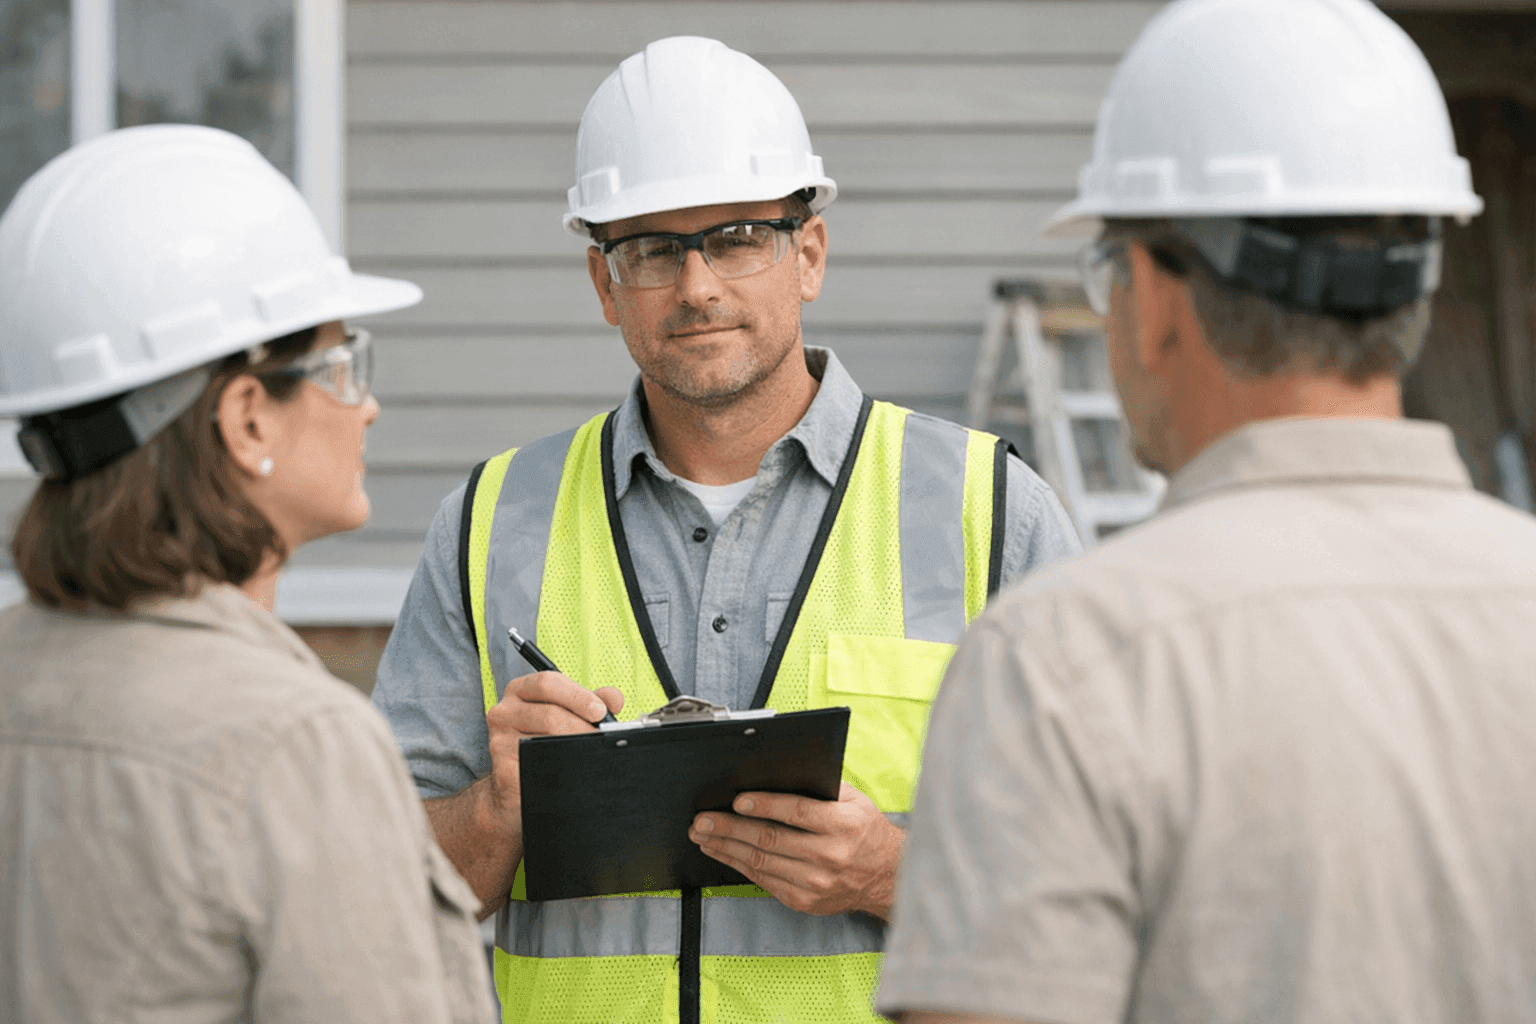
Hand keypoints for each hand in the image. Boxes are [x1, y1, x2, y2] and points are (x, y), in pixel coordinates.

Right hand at [481, 672, 623, 832]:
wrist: (516, 783)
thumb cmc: (544, 739)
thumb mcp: (566, 713)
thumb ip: (591, 701)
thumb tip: (614, 699)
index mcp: (519, 691)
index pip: (547, 683)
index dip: (577, 695)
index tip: (600, 711)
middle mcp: (504, 712)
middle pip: (550, 714)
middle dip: (583, 727)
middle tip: (601, 738)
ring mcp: (499, 742)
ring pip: (546, 741)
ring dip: (576, 748)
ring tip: (590, 753)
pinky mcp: (503, 770)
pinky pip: (539, 766)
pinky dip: (562, 768)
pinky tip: (571, 770)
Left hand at [689, 781, 903, 919]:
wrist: (887, 877)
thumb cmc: (866, 831)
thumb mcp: (854, 801)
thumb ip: (821, 787)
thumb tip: (777, 773)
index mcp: (843, 825)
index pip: (797, 813)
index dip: (764, 805)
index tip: (737, 800)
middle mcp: (829, 856)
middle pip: (770, 840)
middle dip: (730, 828)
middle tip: (702, 820)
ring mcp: (815, 883)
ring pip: (761, 863)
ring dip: (726, 848)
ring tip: (703, 835)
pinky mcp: (804, 900)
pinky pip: (764, 881)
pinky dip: (739, 866)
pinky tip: (723, 853)